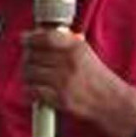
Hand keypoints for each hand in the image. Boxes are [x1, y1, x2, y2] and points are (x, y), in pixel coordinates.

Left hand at [21, 28, 135, 136]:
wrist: (111, 101)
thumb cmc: (97, 77)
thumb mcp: (86, 52)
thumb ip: (66, 43)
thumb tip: (41, 35)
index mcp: (76, 48)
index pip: (46, 38)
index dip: (31, 37)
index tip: (24, 39)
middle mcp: (69, 63)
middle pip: (34, 55)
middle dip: (28, 58)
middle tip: (28, 60)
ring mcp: (64, 81)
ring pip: (31, 72)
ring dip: (27, 75)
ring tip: (30, 76)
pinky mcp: (60, 99)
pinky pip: (33, 91)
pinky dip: (29, 90)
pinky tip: (32, 90)